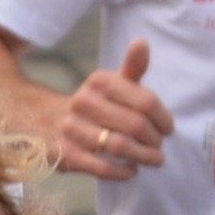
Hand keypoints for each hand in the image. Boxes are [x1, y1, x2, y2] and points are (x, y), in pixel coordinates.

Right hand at [61, 37, 174, 180]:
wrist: (47, 121)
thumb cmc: (95, 105)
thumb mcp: (113, 84)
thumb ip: (132, 67)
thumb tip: (142, 42)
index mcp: (100, 81)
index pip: (146, 102)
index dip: (163, 119)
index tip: (167, 129)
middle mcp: (83, 101)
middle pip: (136, 125)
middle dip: (154, 140)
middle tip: (159, 147)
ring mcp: (72, 128)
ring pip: (120, 147)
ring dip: (143, 157)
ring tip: (153, 160)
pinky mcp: (65, 154)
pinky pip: (101, 167)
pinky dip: (122, 172)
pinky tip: (131, 170)